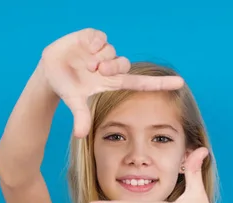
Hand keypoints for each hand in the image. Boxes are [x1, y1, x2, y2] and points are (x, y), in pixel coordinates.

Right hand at [37, 28, 184, 137]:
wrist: (50, 71)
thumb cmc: (67, 88)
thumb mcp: (74, 102)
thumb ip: (81, 116)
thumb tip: (80, 135)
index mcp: (113, 82)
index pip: (141, 83)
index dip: (161, 83)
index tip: (181, 83)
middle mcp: (112, 65)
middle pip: (124, 63)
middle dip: (110, 67)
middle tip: (95, 71)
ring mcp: (103, 51)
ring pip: (111, 50)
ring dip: (98, 57)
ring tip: (84, 63)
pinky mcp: (93, 37)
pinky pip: (100, 37)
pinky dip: (92, 42)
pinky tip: (84, 48)